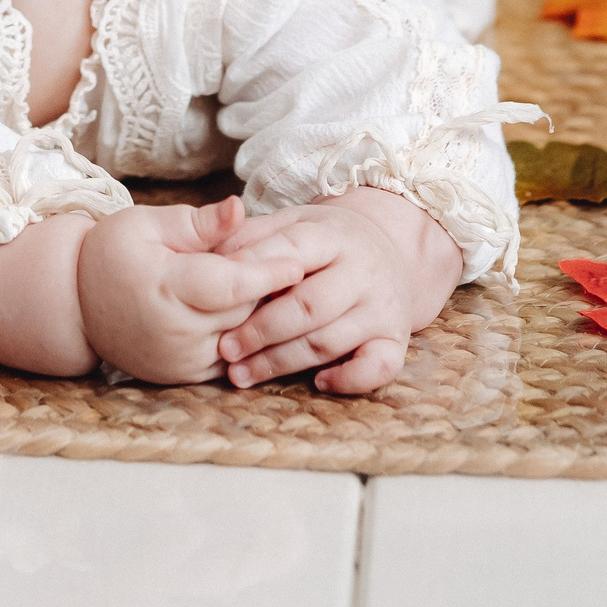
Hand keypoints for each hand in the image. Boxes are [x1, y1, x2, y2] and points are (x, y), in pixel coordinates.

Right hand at [76, 199, 305, 384]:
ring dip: (265, 316)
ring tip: (286, 288)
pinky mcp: (186, 376)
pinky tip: (261, 312)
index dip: (268, 273)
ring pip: (243, 338)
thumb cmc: (114, 253)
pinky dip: (249, 337)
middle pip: (243, 311)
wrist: (78, 305)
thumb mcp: (147, 224)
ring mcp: (181, 360)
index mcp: (164, 288)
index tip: (300, 259)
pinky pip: (233, 357)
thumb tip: (239, 209)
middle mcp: (174, 333)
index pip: (230, 284)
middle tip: (301, 264)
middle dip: (271, 290)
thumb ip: (198, 222)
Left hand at [214, 187, 461, 394]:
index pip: (289, 253)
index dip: (251, 274)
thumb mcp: (293, 223)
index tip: (213, 294)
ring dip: (281, 362)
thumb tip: (210, 253)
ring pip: (329, 341)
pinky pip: (379, 367)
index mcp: (332, 236)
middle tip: (224, 349)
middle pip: (308, 306)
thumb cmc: (325, 243)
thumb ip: (253, 236)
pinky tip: (318, 383)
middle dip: (260, 331)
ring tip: (241, 373)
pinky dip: (349, 379)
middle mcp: (362, 271)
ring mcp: (382, 307)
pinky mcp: (397, 339)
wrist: (390, 250)